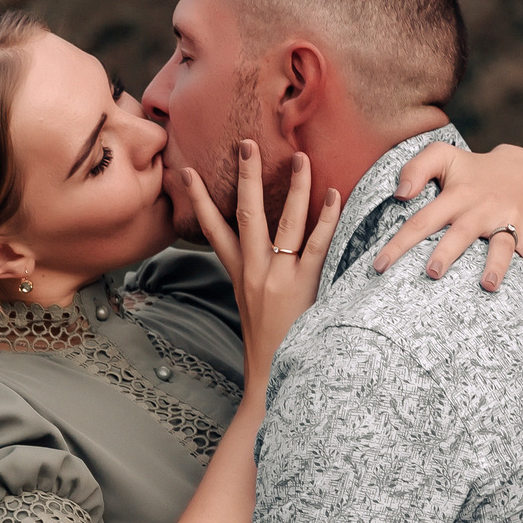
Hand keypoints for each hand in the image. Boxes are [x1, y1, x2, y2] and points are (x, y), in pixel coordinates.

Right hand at [185, 141, 341, 390]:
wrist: (275, 379)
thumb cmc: (271, 348)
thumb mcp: (253, 312)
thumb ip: (257, 284)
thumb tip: (267, 266)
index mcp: (238, 276)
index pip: (212, 230)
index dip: (198, 199)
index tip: (187, 172)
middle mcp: (254, 271)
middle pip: (246, 213)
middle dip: (247, 176)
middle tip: (247, 143)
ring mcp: (278, 276)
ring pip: (285, 221)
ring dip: (295, 187)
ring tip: (301, 158)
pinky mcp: (304, 285)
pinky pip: (318, 244)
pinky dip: (327, 218)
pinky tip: (335, 196)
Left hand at [374, 141, 522, 302]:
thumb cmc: (473, 169)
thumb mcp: (443, 155)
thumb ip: (416, 168)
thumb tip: (400, 194)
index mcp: (456, 195)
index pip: (422, 220)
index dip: (399, 243)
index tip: (379, 266)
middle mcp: (480, 210)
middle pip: (461, 234)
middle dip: (447, 253)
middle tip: (433, 273)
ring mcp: (507, 221)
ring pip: (501, 246)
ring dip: (496, 265)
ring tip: (488, 286)